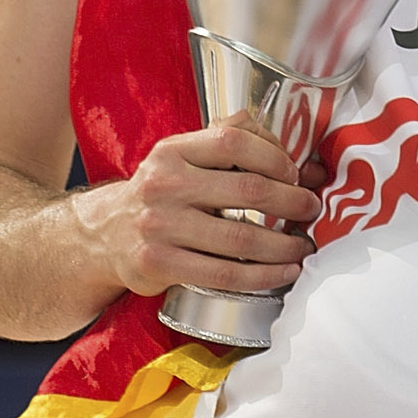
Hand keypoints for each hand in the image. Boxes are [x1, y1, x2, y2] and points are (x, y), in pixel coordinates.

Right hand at [77, 117, 317, 300]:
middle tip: (311, 210)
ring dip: (284, 245)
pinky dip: (262, 276)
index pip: (233, 142)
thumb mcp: (183, 157)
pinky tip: (282, 273)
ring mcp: (160, 226)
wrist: (106, 235)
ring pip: (241, 238)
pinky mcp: (160, 264)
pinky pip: (224, 274)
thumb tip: (302, 163)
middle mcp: (164, 184)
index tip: (295, 173)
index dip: (275, 156)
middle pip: (247, 190)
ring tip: (303, 247)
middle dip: (292, 202)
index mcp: (172, 151)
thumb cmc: (161, 195)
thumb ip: (234, 146)